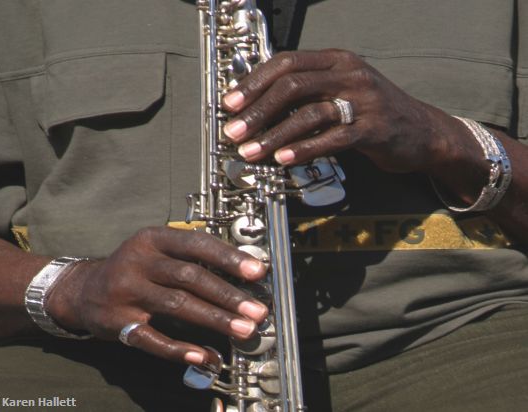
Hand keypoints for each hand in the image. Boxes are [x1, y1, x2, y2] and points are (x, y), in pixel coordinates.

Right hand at [45, 227, 267, 365]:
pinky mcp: (118, 322)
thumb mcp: (156, 249)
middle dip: (228, 295)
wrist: (84, 289)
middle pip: (190, 277)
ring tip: (243, 330)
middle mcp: (138, 261)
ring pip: (177, 306)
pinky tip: (205, 355)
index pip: (197, 244)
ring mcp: (126, 292)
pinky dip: (181, 348)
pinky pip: (154, 338)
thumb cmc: (134, 268)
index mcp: (152, 239)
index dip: (229, 258)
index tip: (258, 272)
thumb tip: (240, 273)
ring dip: (214, 319)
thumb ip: (191, 256)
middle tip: (257, 310)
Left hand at [222, 49, 457, 173]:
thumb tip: (261, 105)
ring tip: (252, 151)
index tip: (230, 102)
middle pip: (292, 85)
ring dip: (274, 134)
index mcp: (336, 61)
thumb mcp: (341, 91)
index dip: (254, 82)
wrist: (423, 132)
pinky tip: (283, 160)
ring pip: (309, 113)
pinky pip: (332, 138)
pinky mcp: (373, 128)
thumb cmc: (374, 113)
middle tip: (235, 131)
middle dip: (257, 109)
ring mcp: (363, 100)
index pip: (286, 62)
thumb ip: (308, 93)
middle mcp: (349, 74)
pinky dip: (304, 149)